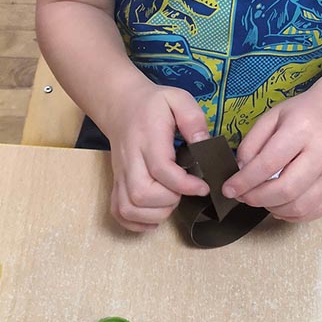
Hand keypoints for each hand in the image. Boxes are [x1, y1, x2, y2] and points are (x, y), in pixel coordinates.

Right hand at [104, 84, 210, 232]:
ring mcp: (120, 173)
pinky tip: (154, 214)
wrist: (122, 104)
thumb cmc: (153, 104)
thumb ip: (193, 119)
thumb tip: (205, 143)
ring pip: (129, 207)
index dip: (184, 184)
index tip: (203, 186)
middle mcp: (130, 159)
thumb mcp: (178, 99)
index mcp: (147, 138)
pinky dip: (136, 222)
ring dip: (155, 214)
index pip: (161, 169)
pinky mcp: (116, 182)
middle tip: (183, 191)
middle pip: (141, 194)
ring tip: (171, 200)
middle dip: (169, 200)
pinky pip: (118, 212)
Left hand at [221, 86, 321, 221]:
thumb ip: (252, 144)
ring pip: (299, 206)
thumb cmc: (303, 115)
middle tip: (245, 196)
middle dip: (257, 198)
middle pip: (285, 189)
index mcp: (303, 129)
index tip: (229, 189)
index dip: (244, 181)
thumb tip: (240, 174)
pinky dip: (291, 214)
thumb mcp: (272, 117)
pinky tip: (281, 203)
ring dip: (273, 208)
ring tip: (264, 198)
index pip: (268, 163)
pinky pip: (313, 212)